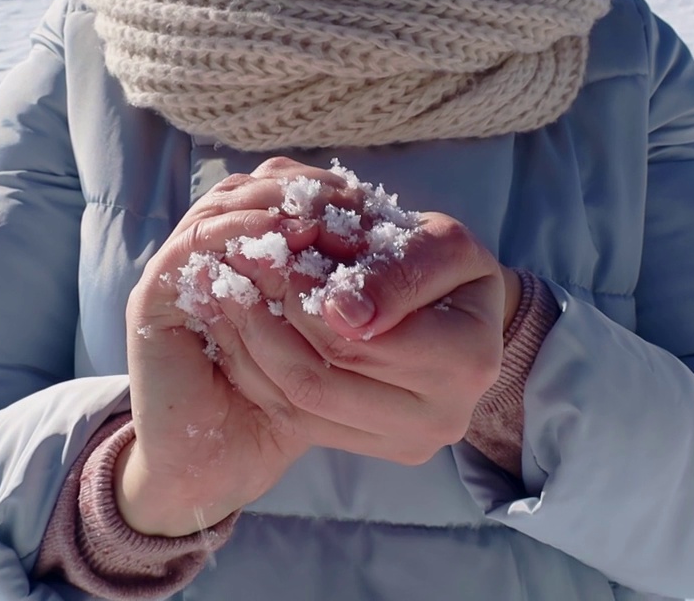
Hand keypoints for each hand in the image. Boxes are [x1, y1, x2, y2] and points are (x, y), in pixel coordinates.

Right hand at [120, 163, 361, 536]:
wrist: (219, 464)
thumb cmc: (287, 410)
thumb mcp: (335, 346)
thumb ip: (354, 303)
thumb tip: (392, 253)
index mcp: (250, 253)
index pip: (281, 189)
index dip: (326, 191)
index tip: (377, 203)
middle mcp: (209, 250)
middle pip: (253, 186)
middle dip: (306, 191)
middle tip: (355, 198)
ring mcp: (178, 268)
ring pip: (227, 203)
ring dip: (277, 204)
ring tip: (324, 214)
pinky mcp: (154, 291)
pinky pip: (197, 243)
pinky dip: (241, 232)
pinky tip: (285, 239)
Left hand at [216, 206, 508, 465]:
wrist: (463, 308)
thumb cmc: (449, 265)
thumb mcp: (439, 244)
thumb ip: (396, 270)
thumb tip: (342, 313)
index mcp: (466, 359)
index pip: (354, 338)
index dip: (299, 296)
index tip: (264, 253)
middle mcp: (443, 416)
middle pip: (321, 377)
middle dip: (266, 319)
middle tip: (234, 273)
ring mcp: (410, 441)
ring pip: (302, 404)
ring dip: (252, 347)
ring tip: (228, 295)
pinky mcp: (382, 449)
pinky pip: (302, 421)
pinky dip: (261, 373)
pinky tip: (241, 331)